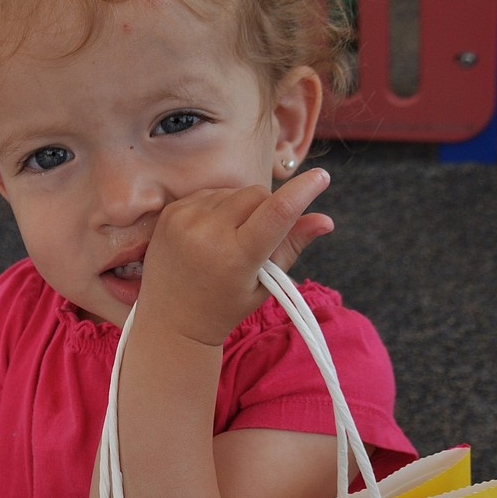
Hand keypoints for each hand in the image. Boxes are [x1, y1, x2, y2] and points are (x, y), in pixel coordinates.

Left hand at [137, 168, 332, 345]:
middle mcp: (208, 233)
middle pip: (257, 194)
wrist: (170, 321)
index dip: (303, 190)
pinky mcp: (171, 212)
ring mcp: (185, 219)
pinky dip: (219, 207)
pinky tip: (212, 234)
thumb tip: (326, 220)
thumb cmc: (223, 307)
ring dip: (242, 207)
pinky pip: (210, 194)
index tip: (322, 176)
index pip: (277, 212)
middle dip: (268, 206)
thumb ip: (292, 246)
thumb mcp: (264, 285)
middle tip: (260, 236)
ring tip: (230, 240)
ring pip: (234, 191)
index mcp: (236, 257)